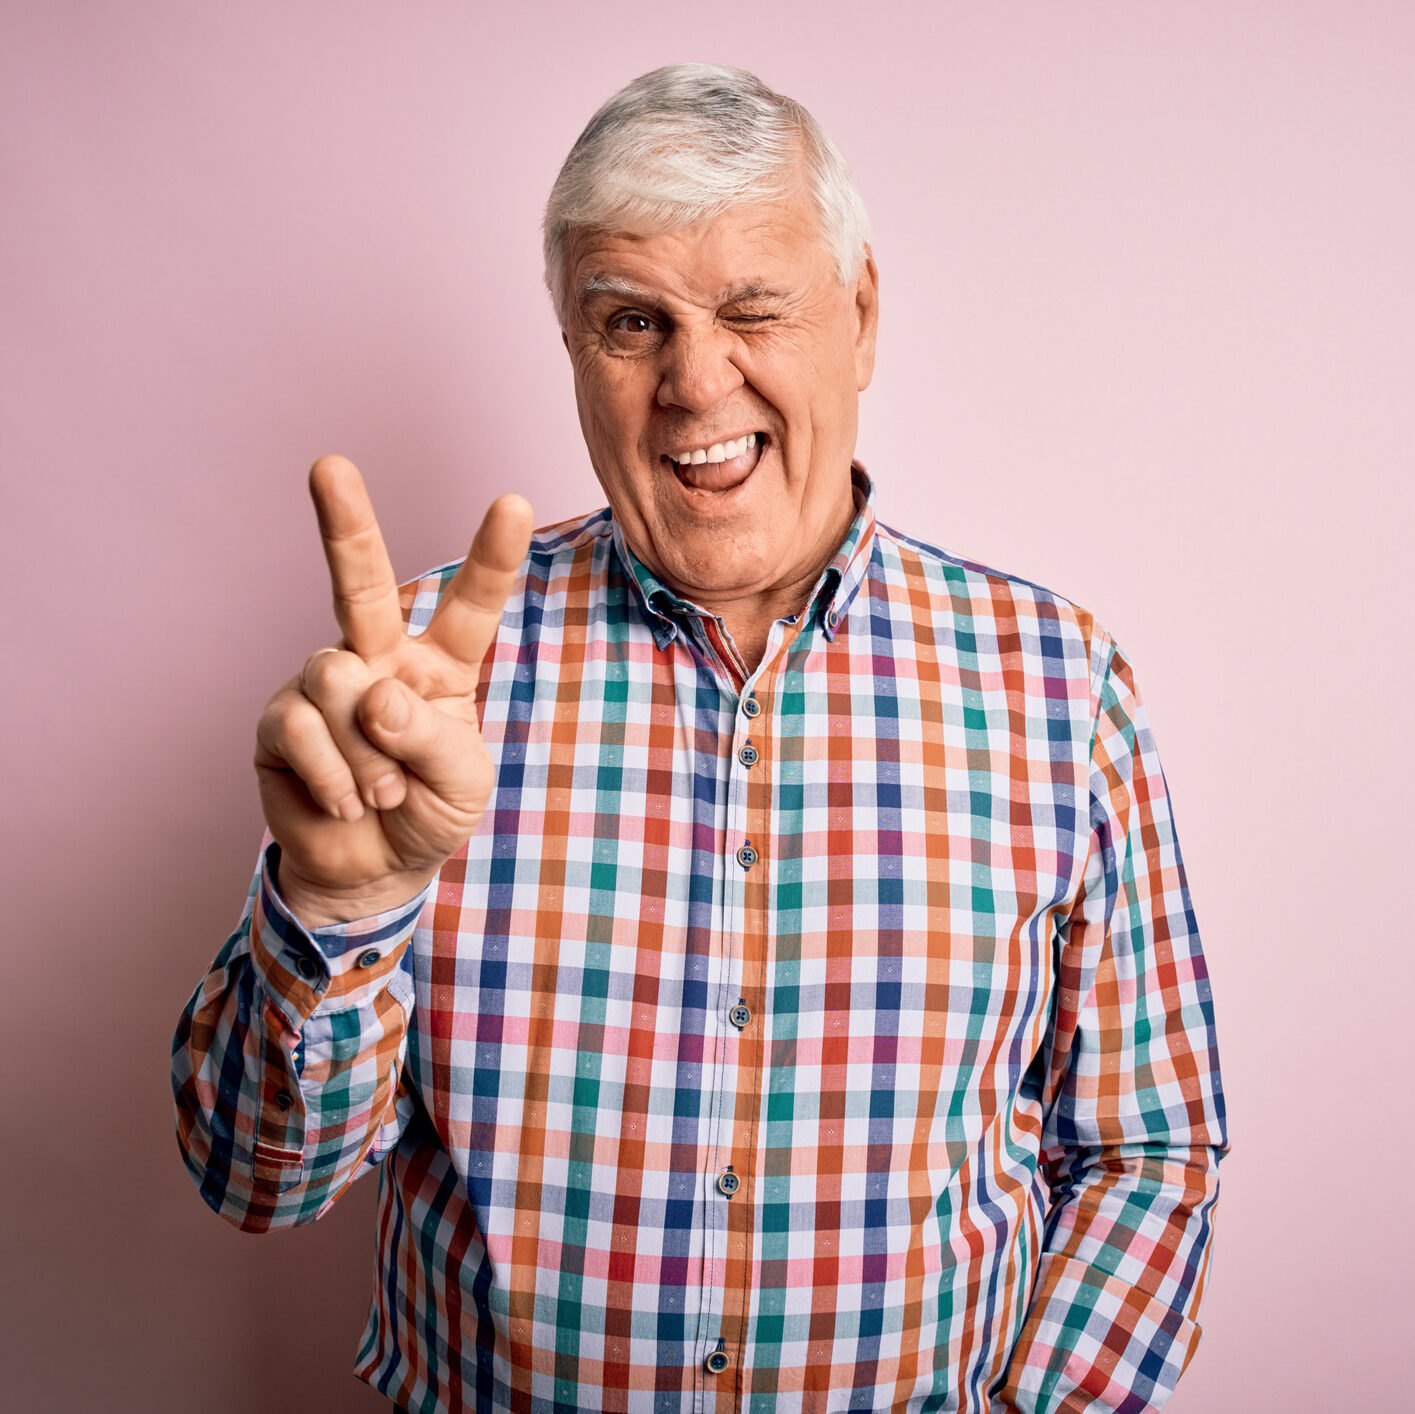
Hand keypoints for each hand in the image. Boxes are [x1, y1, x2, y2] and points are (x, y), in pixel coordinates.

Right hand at [254, 455, 533, 927]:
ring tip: (381, 793)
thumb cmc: (428, 813)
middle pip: (363, 584)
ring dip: (366, 752)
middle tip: (328, 466)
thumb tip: (373, 693)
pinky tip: (346, 802)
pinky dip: (334, 775)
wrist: (371, 870)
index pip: (470, 605)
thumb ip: (431, 736)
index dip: (491, 556)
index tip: (512, 503)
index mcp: (441, 665)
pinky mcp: (280, 720)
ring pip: (334, 678)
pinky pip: (303, 726)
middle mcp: (379, 658)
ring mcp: (325, 684)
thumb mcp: (461, 783)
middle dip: (344, 524)